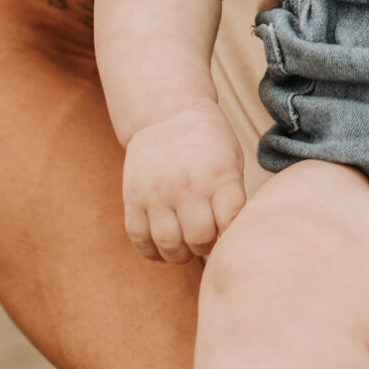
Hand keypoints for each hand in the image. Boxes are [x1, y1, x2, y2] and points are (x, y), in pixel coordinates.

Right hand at [123, 103, 246, 260]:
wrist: (167, 114)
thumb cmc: (208, 143)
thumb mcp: (232, 160)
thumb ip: (233, 197)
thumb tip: (235, 237)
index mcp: (219, 177)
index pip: (231, 223)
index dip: (232, 235)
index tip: (229, 231)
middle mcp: (187, 187)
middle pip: (200, 239)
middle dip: (206, 246)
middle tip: (206, 238)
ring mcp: (157, 194)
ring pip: (169, 245)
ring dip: (180, 254)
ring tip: (185, 245)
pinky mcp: (133, 198)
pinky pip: (139, 239)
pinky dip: (152, 252)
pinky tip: (163, 245)